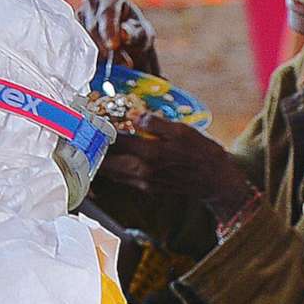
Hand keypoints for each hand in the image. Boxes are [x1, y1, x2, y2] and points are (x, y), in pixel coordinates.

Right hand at [79, 0, 159, 75]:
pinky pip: (77, 45)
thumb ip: (134, 33)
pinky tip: (101, 64)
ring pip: (83, 37)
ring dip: (97, 54)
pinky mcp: (74, 32)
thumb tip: (124, 34)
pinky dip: (88, 57)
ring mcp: (80, 17)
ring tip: (114, 65)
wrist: (129, 48)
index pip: (107, 13)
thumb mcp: (142, 35)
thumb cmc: (137, 36)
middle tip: (119, 63)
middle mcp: (92, 2)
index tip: (114, 46)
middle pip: (93, 26)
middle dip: (105, 47)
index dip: (109, 30)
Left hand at [97, 112, 253, 218]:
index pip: (116, 141)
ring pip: (112, 173)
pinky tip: (114, 157)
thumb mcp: (182, 130)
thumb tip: (135, 114)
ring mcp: (143, 183)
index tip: (92, 120)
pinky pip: (122, 178)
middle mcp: (142, 171)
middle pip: (106, 163)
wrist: (215, 180)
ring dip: (102, 160)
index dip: (102, 129)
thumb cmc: (202, 153)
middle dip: (95, 149)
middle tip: (87, 135)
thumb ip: (156, 123)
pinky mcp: (147, 188)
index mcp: (150, 154)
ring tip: (96, 145)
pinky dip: (113, 168)